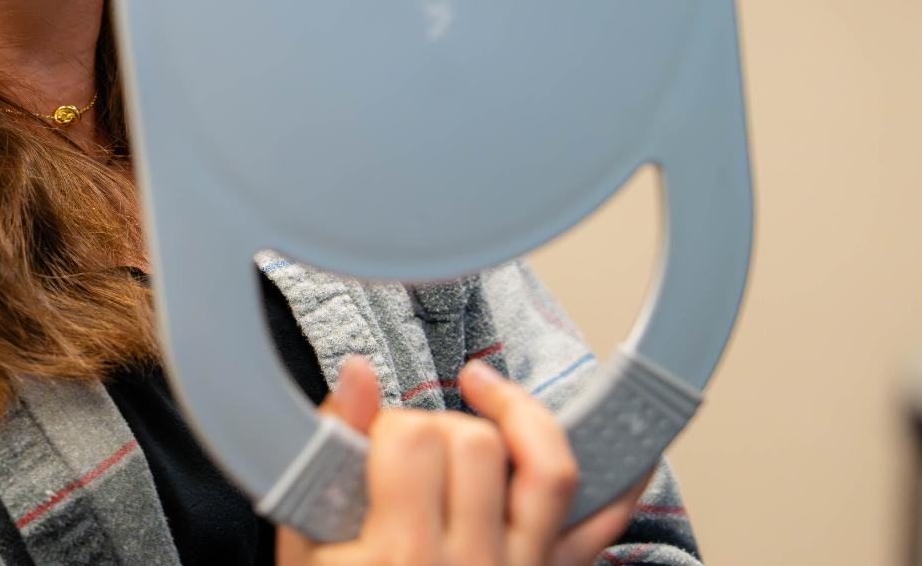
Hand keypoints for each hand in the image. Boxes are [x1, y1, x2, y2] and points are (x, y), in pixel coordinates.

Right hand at [274, 357, 650, 565]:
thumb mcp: (306, 549)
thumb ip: (326, 456)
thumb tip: (359, 373)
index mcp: (400, 559)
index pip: (413, 437)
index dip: (390, 424)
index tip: (373, 445)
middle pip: (480, 445)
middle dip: (444, 426)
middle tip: (414, 453)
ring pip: (548, 470)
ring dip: (520, 422)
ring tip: (487, 399)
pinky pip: (601, 526)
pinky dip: (615, 483)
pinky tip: (603, 443)